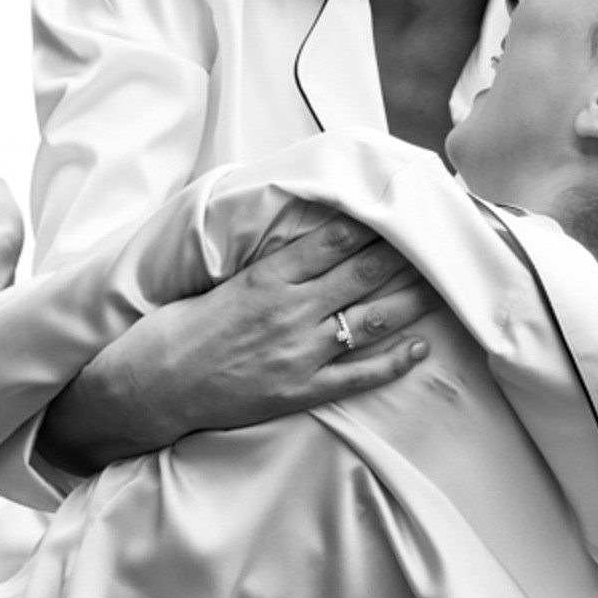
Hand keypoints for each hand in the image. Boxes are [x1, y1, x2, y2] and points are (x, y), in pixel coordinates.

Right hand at [40, 205, 438, 474]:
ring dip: (411, 302)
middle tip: (439, 239)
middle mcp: (291, 311)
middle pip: (362, 275)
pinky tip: (421, 348)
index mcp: (269, 277)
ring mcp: (300, 354)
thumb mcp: (224, 280)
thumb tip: (304, 239)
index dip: (374, 224)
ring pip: (370, 322)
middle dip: (405, 256)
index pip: (335, 241)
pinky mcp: (301, 391)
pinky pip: (359, 376)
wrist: (155, 383)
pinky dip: (394, 363)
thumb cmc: (183, 327)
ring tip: (442, 286)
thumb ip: (269, 263)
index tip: (401, 207)